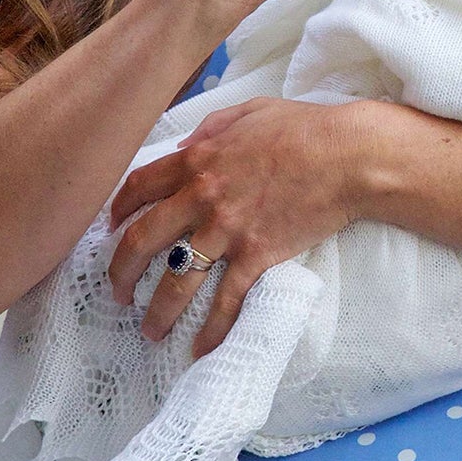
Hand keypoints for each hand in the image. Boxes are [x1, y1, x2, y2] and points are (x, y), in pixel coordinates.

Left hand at [106, 96, 391, 354]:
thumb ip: (213, 126)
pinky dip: (212, 330)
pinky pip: (226, 300)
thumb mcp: (252, 111)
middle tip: (118, 292)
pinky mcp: (257, 255)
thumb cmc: (306, 128)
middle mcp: (203, 196)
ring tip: (150, 331)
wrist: (349, 156)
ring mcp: (228, 230)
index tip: (112, 230)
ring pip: (176, 280)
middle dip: (120, 273)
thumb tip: (186, 145)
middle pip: (141, 241)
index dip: (118, 211)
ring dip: (157, 311)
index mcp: (199, 159)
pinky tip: (201, 349)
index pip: (139, 188)